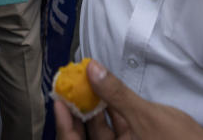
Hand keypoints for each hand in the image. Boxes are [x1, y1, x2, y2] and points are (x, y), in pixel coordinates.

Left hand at [54, 60, 202, 139]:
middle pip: (88, 136)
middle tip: (72, 85)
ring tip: (88, 85)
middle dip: (79, 110)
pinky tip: (108, 95)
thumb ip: (115, 93)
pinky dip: (110, 112)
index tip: (59, 99)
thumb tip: (92, 70)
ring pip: (101, 131)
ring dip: (94, 108)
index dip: (64, 124)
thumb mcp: (143, 114)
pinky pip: (116, 129)